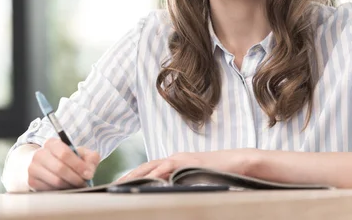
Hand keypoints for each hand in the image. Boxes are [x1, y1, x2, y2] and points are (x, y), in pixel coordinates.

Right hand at [27, 138, 100, 190]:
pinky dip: (61, 191)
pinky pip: (50, 190)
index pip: (64, 153)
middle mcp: (40, 154)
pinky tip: (67, 188)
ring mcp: (33, 168)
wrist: (46, 164)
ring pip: (55, 181)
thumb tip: (89, 171)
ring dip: (70, 186)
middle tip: (84, 183)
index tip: (88, 174)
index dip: (78, 165)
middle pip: (60, 168)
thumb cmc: (67, 159)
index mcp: (52, 143)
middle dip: (76, 178)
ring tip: (77, 186)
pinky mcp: (32, 181)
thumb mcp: (80, 153)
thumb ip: (90, 158)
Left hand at [118, 149, 258, 181]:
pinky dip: (158, 173)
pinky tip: (149, 179)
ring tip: (124, 183)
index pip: (149, 169)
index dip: (133, 176)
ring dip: (138, 174)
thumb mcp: (194, 179)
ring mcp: (181, 159)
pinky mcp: (189, 162)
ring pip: (154, 166)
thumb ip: (179, 183)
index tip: (119, 185)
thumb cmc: (217, 173)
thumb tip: (165, 193)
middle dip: (129, 176)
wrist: (237, 163)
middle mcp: (174, 158)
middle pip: (146, 166)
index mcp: (174, 162)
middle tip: (114, 185)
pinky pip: (170, 167)